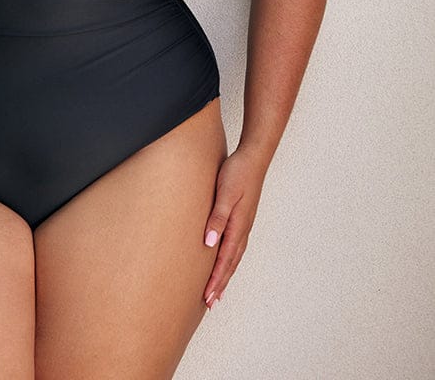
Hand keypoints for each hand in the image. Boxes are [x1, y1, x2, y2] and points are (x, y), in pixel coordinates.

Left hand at [202, 145, 267, 308]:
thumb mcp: (225, 193)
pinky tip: (223, 261)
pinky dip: (229, 260)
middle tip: (210, 303)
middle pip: (230, 264)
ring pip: (234, 257)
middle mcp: (243, 229)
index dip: (215, 280)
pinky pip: (235, 246)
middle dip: (220, 284)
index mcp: (238, 226)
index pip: (224, 260)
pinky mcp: (242, 218)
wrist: (253, 158)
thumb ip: (218, 218)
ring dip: (225, 275)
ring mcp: (244, 225)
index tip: (207, 297)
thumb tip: (209, 244)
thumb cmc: (237, 173)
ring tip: (216, 290)